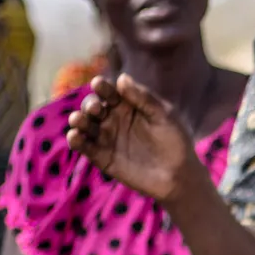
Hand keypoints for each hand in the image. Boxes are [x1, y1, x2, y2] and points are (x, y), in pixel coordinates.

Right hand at [66, 75, 196, 204]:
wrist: (179, 175)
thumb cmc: (175, 141)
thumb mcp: (164, 116)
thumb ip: (145, 99)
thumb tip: (122, 78)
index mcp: (126, 105)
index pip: (109, 92)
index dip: (102, 86)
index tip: (98, 84)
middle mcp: (112, 118)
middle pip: (93, 106)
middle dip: (90, 105)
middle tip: (96, 109)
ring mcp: (106, 137)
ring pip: (85, 125)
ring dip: (78, 120)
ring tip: (78, 120)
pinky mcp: (102, 157)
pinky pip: (85, 147)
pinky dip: (76, 141)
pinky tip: (75, 136)